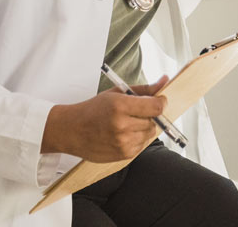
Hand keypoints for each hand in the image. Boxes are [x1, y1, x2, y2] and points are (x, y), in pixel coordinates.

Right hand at [41, 76, 167, 161]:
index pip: (156, 106)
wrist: (71, 130)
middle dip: (150, 115)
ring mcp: (122, 143)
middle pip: (154, 121)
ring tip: (127, 123)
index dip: (161, 102)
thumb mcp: (118, 92)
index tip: (160, 100)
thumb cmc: (94, 109)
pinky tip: (124, 133)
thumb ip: (144, 89)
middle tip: (137, 112)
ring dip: (144, 127)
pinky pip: (141, 146)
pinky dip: (137, 139)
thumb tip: (165, 81)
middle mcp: (122, 126)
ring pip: (149, 134)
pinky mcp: (122, 156)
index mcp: (120, 106)